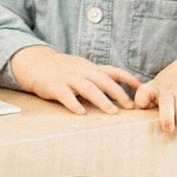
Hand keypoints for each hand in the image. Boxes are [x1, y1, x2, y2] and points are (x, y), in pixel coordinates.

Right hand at [10, 46, 139, 114]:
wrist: (35, 63)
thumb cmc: (63, 70)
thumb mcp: (82, 69)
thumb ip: (98, 79)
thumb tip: (121, 92)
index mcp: (90, 68)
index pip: (112, 71)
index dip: (127, 78)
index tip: (141, 87)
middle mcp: (81, 71)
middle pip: (103, 80)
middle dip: (118, 93)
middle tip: (130, 106)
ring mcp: (68, 78)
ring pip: (87, 88)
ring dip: (101, 99)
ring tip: (111, 111)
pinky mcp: (54, 86)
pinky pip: (65, 95)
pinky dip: (73, 104)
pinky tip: (81, 113)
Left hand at [135, 49, 176, 141]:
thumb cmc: (174, 82)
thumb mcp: (160, 85)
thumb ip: (151, 100)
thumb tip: (140, 123)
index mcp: (156, 86)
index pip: (143, 93)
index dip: (142, 102)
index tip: (144, 111)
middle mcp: (169, 87)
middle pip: (166, 103)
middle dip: (166, 117)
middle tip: (167, 130)